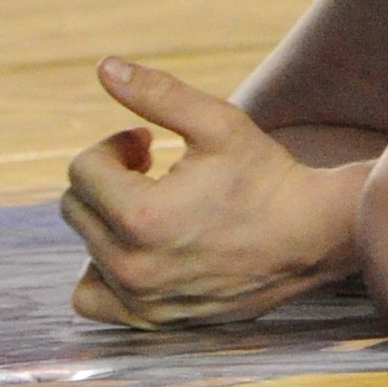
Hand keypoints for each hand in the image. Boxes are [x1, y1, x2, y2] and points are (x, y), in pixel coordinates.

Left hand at [61, 59, 358, 328]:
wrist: (311, 236)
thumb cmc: (265, 176)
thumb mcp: (216, 122)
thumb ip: (156, 93)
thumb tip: (103, 67)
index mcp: (141, 217)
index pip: (82, 169)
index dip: (115, 145)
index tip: (148, 142)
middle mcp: (133, 267)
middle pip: (76, 207)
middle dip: (108, 177)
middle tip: (152, 166)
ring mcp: (141, 300)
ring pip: (84, 247)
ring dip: (106, 219)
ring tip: (151, 205)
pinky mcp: (153, 320)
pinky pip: (92, 299)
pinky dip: (103, 270)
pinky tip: (137, 248)